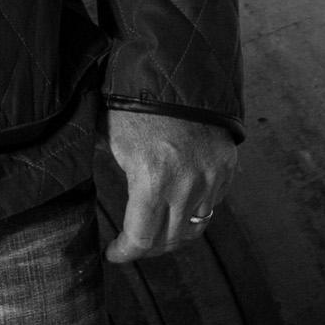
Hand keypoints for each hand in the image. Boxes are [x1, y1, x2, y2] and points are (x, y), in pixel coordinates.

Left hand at [99, 105, 236, 262]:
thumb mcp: (113, 141)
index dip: (125, 252)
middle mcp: (186, 185)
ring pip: (196, 226)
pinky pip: (213, 203)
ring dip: (175, 233)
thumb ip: (113, 176)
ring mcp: (210, 177)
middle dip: (149, 247)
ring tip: (159, 230)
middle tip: (135, 243)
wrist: (179, 71)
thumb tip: (98, 193)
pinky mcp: (226, 166)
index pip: (141, 239)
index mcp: (152, 179)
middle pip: (170, 239)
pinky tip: (181, 204)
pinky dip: (197, 210)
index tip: (114, 253)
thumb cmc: (137, 102)